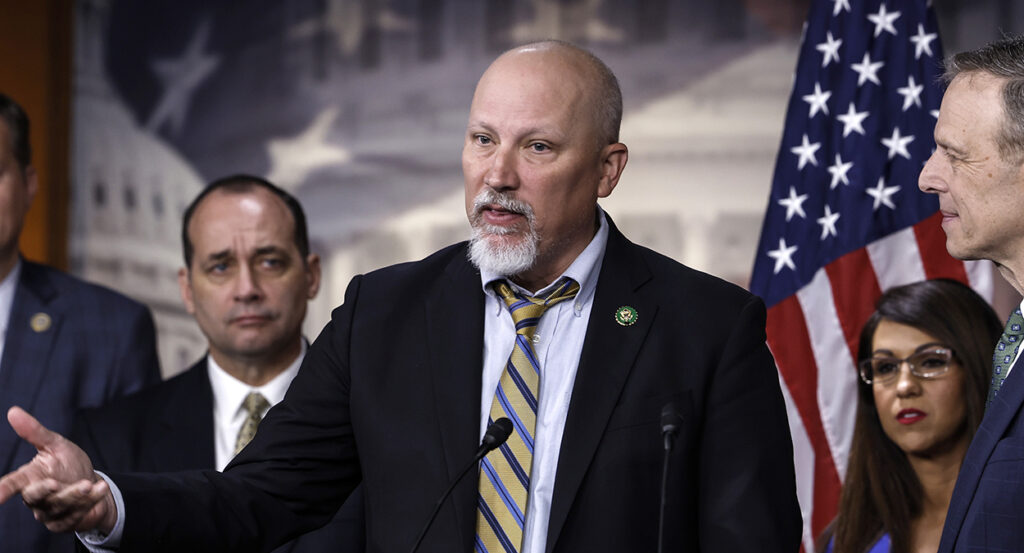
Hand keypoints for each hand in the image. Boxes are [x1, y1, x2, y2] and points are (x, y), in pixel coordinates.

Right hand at [0, 407, 116, 533]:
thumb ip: (35, 432)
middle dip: (45, 490)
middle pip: (34, 497)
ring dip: (76, 495)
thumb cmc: (68, 464)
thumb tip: (13, 411)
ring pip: (59, 505)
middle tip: (55, 482)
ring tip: (89, 484)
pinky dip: (91, 501)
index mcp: (29, 478)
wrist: (92, 484)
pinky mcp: (65, 522)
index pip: (12, 484)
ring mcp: (50, 512)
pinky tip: (101, 488)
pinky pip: (76, 514)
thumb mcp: (55, 445)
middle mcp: (37, 498)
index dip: (3, 490)